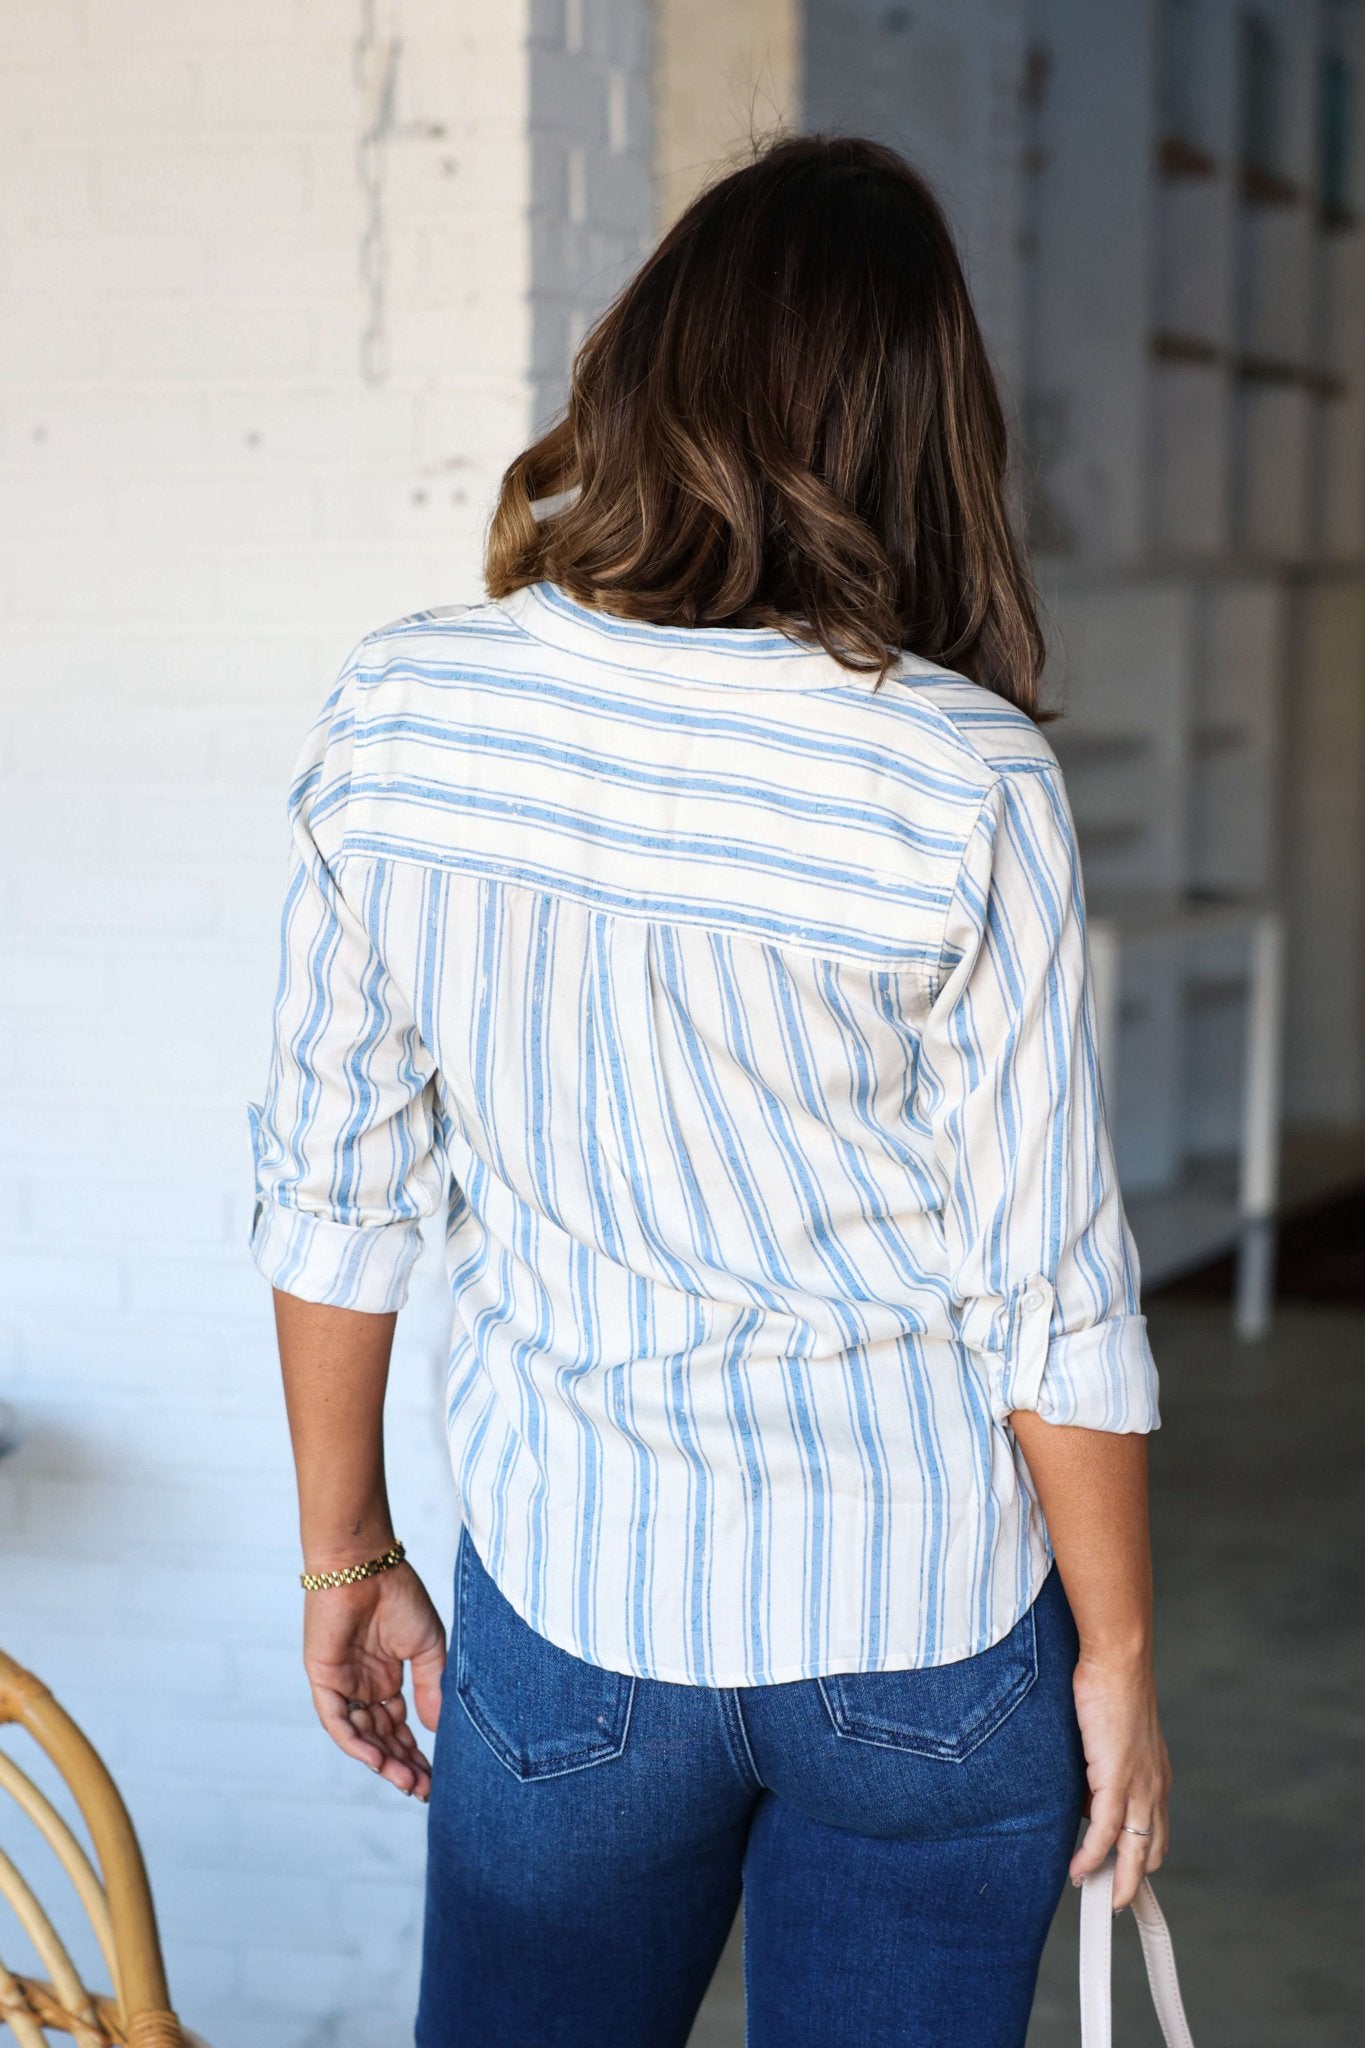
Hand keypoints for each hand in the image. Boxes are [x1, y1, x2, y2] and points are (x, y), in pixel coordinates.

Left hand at [303, 1560, 446, 1799]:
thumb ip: (432, 1687)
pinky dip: (356, 1742)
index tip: (435, 1777)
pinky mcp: (324, 1679)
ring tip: (407, 1782)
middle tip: (424, 1789)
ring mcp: (343, 1685)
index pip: (399, 1727)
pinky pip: (337, 1721)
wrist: (366, 1566)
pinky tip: (377, 1760)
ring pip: (361, 1736)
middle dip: (402, 1765)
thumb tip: (437, 1730)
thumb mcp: (428, 1646)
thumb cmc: (399, 1595)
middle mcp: (363, 1687)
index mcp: (386, 1678)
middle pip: (382, 1737)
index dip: (415, 1753)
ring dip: (383, 1761)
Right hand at [1069, 1650, 1171, 1910]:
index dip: (1142, 1863)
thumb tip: (1083, 1798)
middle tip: (1111, 1901)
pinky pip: (1105, 1833)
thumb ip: (1102, 1771)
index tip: (1128, 1884)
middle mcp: (1154, 1788)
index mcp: (1155, 1777)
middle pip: (1150, 1853)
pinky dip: (1091, 1856)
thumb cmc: (1108, 1687)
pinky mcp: (1117, 1779)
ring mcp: (1139, 1786)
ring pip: (1133, 1852)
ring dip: (1115, 1881)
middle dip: (1131, 1883)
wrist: (1117, 1660)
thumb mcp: (1110, 1738)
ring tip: (1098, 1899)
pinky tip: (1079, 1870)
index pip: (1156, 1834)